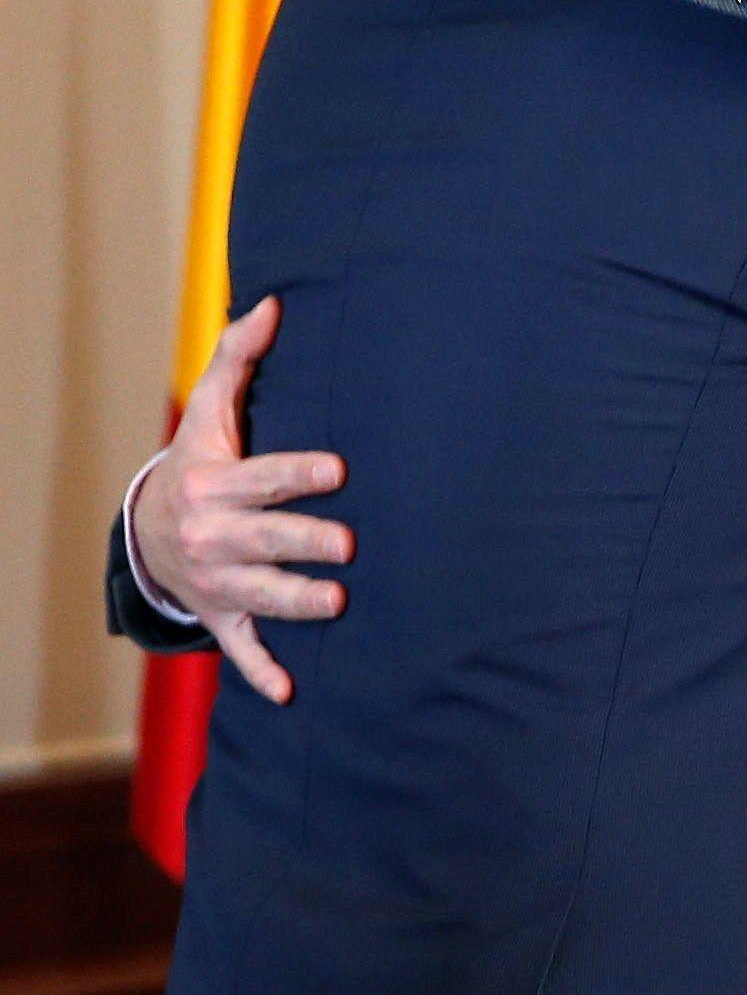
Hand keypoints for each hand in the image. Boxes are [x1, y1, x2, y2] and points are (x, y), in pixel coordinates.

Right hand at [132, 298, 352, 704]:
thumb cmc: (199, 461)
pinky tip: (289, 692)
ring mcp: (217, 581)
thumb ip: (238, 358)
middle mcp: (213, 536)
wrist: (150, 533)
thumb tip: (274, 303)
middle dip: (303, 543)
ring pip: (259, 595)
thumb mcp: (208, 410)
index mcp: (213, 484)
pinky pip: (241, 648)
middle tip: (347, 545)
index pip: (262, 478)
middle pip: (264, 538)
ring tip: (336, 602)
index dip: (299, 474)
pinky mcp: (222, 616)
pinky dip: (262, 671)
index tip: (339, 471)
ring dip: (295, 603)